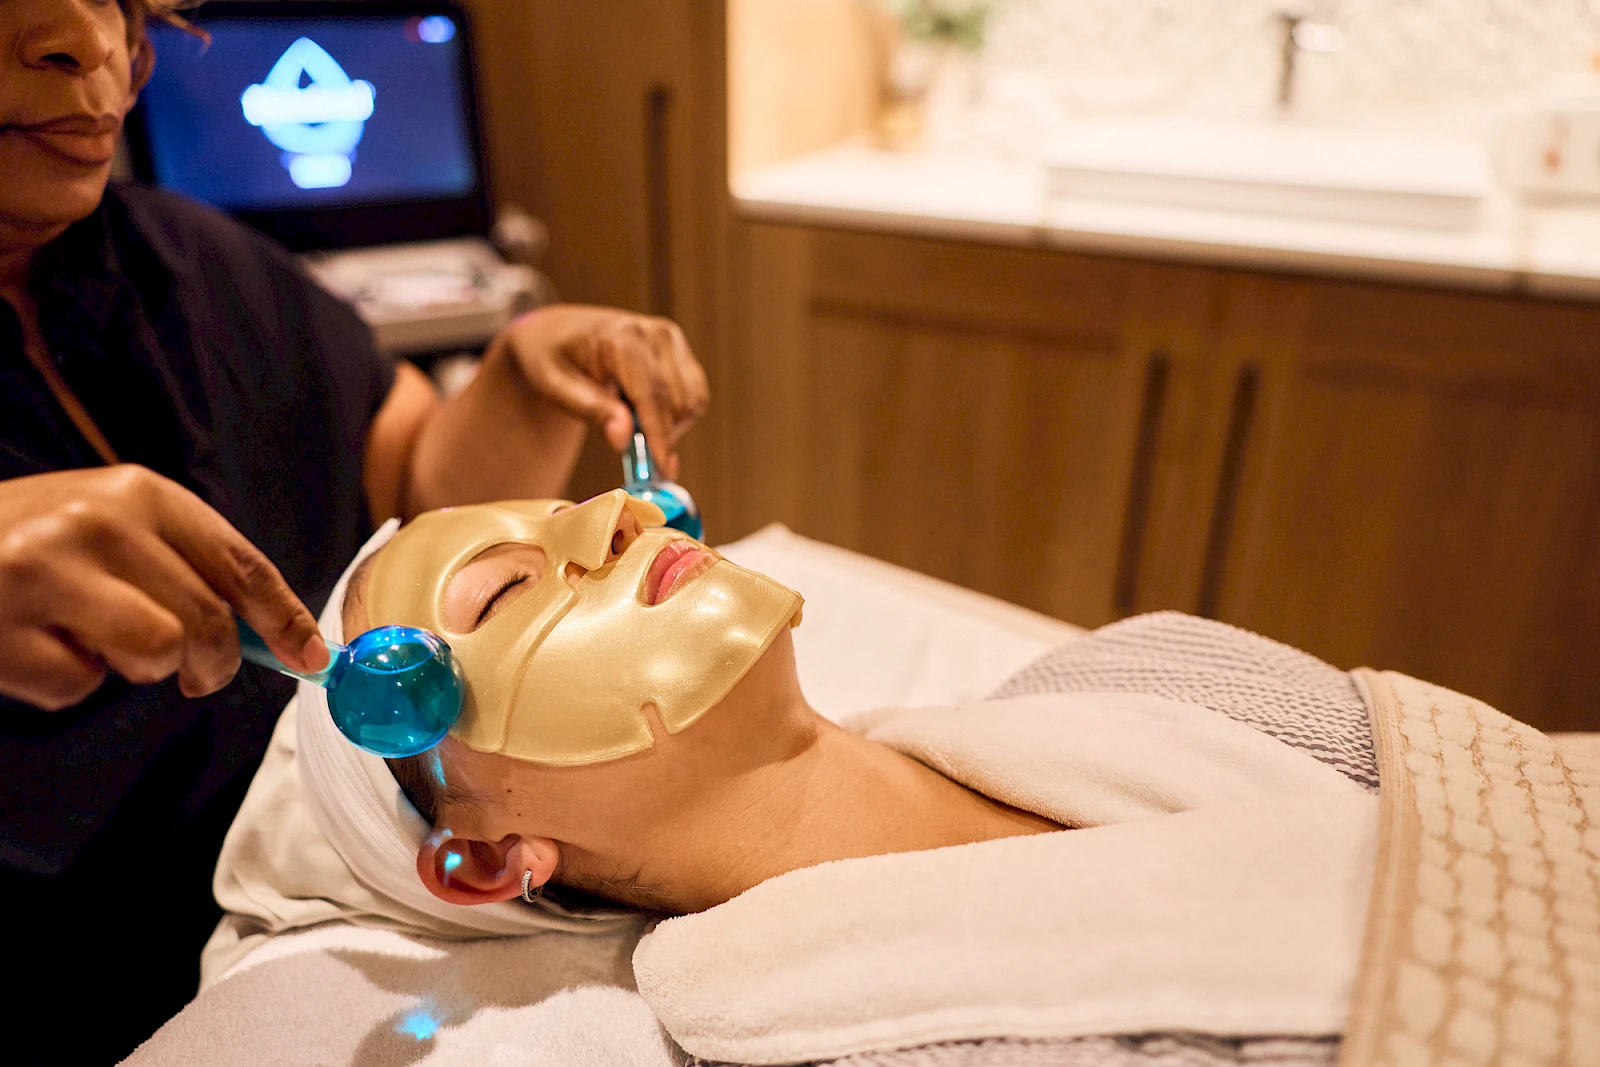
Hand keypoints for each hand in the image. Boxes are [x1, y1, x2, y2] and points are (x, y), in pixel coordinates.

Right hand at [0, 466, 327, 710]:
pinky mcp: (3, 626)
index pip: (240, 563)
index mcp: (138, 492)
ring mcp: (46, 571)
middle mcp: (98, 521)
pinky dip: (64, 684)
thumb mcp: (110, 530)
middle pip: (209, 619)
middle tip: (191, 675)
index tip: (315, 657)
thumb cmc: (30, 546)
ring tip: (91, 640)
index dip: (286, 617)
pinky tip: (33, 646)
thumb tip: (277, 636)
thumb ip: (185, 568)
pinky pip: (80, 686)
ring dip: (135, 670)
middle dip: (210, 664)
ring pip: (157, 652)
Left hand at [495, 304, 709, 478]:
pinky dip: (677, 416)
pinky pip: (695, 395)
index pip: (651, 394)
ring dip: (670, 426)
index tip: (662, 470)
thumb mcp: (553, 385)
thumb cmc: (550, 357)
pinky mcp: (679, 350)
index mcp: (622, 337)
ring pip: (692, 401)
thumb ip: (590, 409)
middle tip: (631, 452)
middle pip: (677, 402)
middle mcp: (654, 333)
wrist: (556, 331)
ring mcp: (671, 339)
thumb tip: (623, 437)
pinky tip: (646, 415)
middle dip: (660, 435)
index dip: (659, 436)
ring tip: (632, 424)